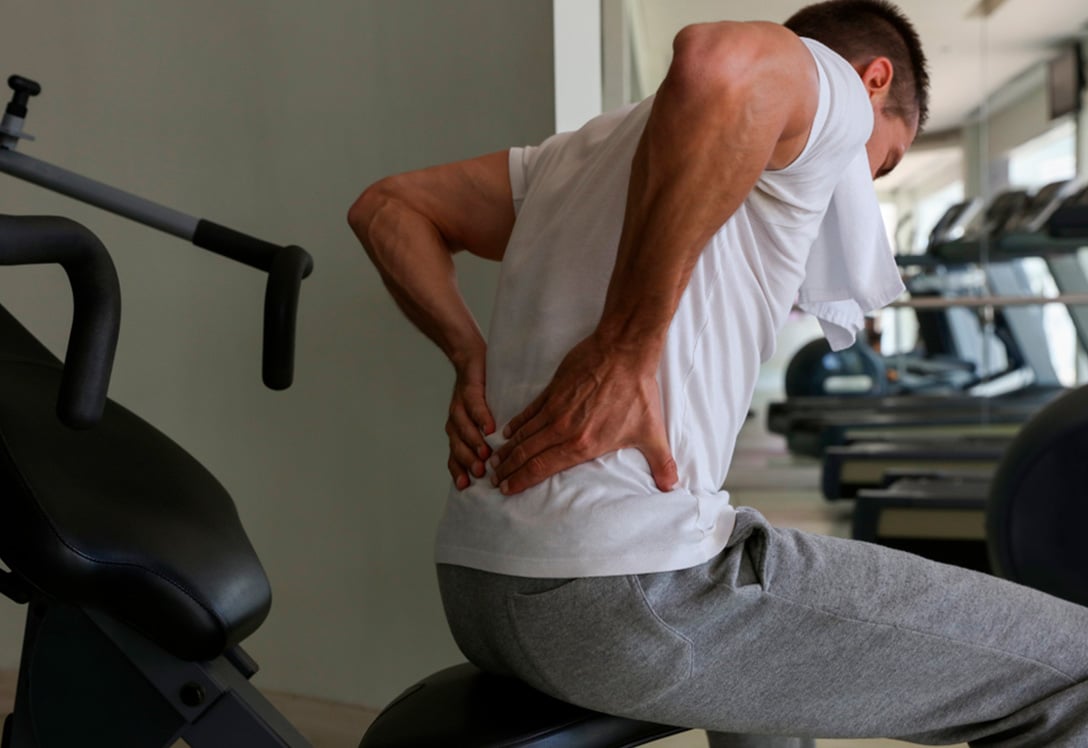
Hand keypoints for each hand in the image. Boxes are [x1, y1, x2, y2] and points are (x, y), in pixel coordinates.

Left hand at [446, 352, 494, 489]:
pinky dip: (480, 417)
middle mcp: (455, 422)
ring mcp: (460, 406)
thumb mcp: (482, 421)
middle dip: (468, 461)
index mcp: (458, 434)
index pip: (455, 458)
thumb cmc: (481, 395)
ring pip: (463, 428)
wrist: (471, 359)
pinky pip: (473, 406)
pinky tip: (490, 427)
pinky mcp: (468, 390)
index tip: (466, 487)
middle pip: (457, 447)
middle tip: (481, 473)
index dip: (459, 472)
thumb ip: (487, 442)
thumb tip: (505, 467)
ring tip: (486, 453)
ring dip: (474, 442)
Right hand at [489, 334, 677, 494]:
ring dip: (508, 449)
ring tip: (496, 460)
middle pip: (528, 454)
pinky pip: (529, 411)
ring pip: (524, 434)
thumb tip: (672, 487)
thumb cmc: (637, 392)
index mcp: (583, 445)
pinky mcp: (553, 390)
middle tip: (495, 480)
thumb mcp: (651, 431)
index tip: (507, 489)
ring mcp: (556, 409)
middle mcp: (564, 429)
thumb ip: (660, 462)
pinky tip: (508, 431)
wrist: (624, 351)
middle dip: (508, 469)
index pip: (543, 468)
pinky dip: (517, 423)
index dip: (522, 480)